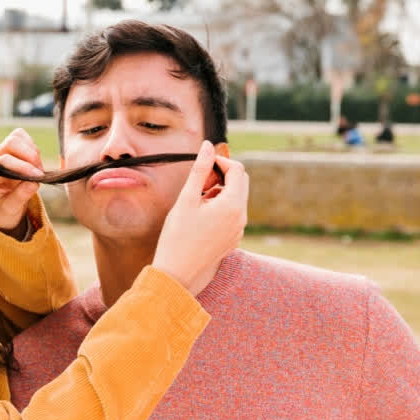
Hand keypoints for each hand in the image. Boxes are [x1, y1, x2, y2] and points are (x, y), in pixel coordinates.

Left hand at [0, 128, 44, 233]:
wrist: (0, 210)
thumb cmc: (2, 211)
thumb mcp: (9, 210)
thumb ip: (20, 197)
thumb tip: (34, 183)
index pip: (4, 160)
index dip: (23, 166)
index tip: (38, 176)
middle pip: (11, 142)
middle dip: (29, 155)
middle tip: (40, 173)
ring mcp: (0, 152)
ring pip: (18, 137)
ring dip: (32, 151)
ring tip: (38, 170)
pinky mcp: (10, 150)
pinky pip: (23, 138)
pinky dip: (32, 148)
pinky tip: (35, 164)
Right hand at [152, 140, 248, 295]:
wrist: (178, 274)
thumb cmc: (178, 237)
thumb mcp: (187, 200)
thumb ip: (199, 170)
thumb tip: (207, 146)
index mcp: (232, 205)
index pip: (237, 170)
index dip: (220, 161)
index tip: (203, 164)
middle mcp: (241, 217)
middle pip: (240, 183)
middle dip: (222, 176)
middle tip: (198, 183)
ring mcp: (238, 230)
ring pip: (236, 199)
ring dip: (220, 192)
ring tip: (196, 201)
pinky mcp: (232, 239)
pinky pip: (232, 214)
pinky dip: (220, 207)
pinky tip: (200, 216)